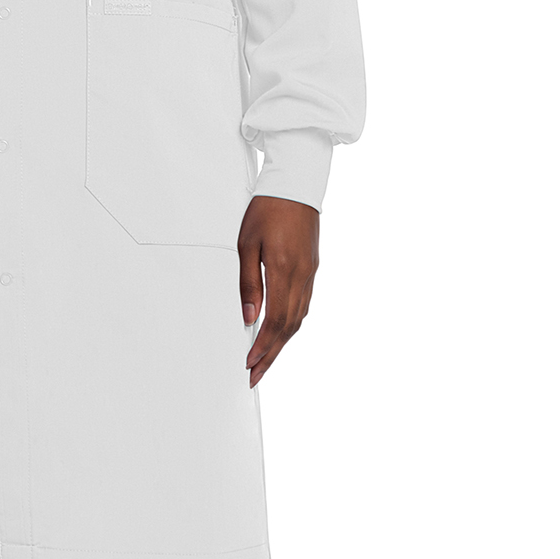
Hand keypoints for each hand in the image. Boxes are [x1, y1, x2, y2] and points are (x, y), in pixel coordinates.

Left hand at [237, 195, 319, 387]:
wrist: (295, 185)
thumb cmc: (268, 208)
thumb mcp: (247, 243)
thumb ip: (248, 282)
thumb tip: (249, 317)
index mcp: (284, 271)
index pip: (274, 322)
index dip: (262, 347)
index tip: (249, 364)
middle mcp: (302, 277)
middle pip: (289, 328)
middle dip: (272, 355)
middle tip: (256, 374)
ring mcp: (310, 274)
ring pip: (299, 319)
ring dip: (282, 343)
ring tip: (266, 359)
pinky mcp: (312, 269)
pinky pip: (304, 305)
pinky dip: (292, 324)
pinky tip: (281, 331)